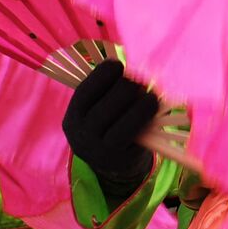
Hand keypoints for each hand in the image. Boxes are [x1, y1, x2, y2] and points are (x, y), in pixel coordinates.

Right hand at [62, 60, 158, 182]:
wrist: (113, 165)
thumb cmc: (110, 125)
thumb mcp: (101, 109)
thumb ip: (109, 89)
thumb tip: (130, 67)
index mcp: (73, 116)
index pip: (85, 91)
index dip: (102, 74)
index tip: (117, 63)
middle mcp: (81, 134)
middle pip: (107, 104)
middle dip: (127, 87)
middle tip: (141, 81)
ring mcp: (98, 149)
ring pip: (122, 119)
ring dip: (141, 102)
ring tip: (152, 95)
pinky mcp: (118, 159)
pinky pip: (134, 133)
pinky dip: (145, 115)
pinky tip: (154, 106)